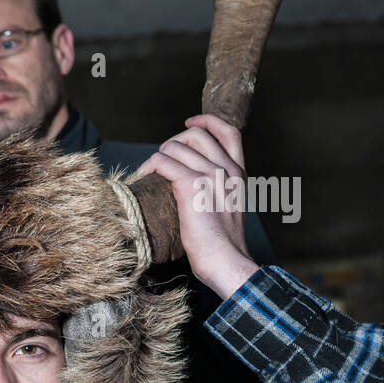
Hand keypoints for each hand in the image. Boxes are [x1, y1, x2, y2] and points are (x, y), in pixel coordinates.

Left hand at [136, 114, 259, 299]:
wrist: (226, 261)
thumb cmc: (222, 245)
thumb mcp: (228, 209)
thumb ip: (218, 190)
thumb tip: (195, 183)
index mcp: (239, 173)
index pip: (229, 132)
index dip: (207, 121)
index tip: (190, 122)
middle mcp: (227, 169)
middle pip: (196, 134)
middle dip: (173, 142)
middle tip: (162, 162)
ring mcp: (211, 175)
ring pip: (175, 146)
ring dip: (157, 157)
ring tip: (150, 173)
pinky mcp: (192, 186)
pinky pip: (164, 161)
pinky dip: (150, 165)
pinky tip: (144, 176)